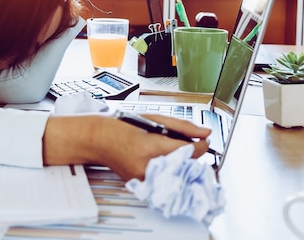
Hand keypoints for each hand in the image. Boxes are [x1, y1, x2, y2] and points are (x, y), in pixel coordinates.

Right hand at [43, 114, 210, 181]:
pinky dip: (169, 169)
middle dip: (191, 154)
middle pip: (185, 164)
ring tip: (171, 149)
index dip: (201, 145)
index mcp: (149, 146)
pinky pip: (164, 178)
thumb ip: (182, 126)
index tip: (204, 140)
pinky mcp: (141, 184)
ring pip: (177, 173)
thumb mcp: (153, 119)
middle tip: (188, 143)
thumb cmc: (122, 126)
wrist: (98, 139)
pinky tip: (162, 158)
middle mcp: (146, 166)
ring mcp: (143, 178)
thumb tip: (205, 133)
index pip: (187, 151)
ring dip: (180, 162)